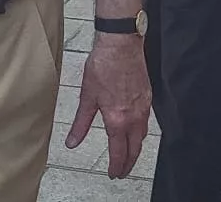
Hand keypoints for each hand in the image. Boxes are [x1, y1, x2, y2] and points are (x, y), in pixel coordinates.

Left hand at [66, 34, 150, 177]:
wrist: (120, 45)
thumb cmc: (103, 66)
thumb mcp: (87, 97)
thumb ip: (81, 124)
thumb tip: (72, 142)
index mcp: (117, 120)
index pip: (119, 152)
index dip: (117, 166)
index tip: (114, 174)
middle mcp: (134, 117)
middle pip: (135, 149)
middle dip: (129, 163)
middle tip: (122, 172)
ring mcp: (144, 107)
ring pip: (143, 136)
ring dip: (136, 149)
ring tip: (129, 155)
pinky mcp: (148, 97)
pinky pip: (147, 122)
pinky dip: (141, 133)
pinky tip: (136, 131)